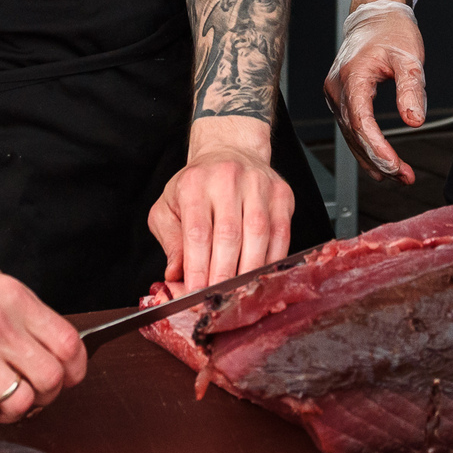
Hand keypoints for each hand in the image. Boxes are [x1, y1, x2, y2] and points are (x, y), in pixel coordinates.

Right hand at [0, 233, 84, 432]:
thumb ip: (16, 306)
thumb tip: (41, 334)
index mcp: (12, 299)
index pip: (68, 344)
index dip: (73, 369)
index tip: (66, 377)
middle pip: (50, 379)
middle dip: (45, 394)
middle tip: (28, 393)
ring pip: (18, 403)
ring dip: (11, 410)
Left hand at [149, 116, 294, 291]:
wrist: (230, 151)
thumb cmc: (197, 185)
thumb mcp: (169, 206)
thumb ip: (170, 241)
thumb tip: (175, 275)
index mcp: (195, 183)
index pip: (197, 231)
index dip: (198, 266)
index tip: (195, 292)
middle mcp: (228, 179)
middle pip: (230, 235)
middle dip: (223, 274)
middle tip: (217, 301)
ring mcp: (259, 185)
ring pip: (259, 235)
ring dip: (249, 270)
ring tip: (239, 293)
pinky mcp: (282, 194)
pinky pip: (282, 233)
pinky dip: (272, 260)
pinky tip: (262, 276)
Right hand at [322, 0, 425, 183]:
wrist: (375, 16)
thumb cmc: (392, 33)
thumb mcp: (410, 57)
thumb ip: (412, 89)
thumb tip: (414, 121)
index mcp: (353, 76)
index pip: (360, 121)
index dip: (377, 148)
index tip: (396, 165)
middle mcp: (337, 88)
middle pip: (354, 134)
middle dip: (379, 159)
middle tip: (404, 176)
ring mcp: (335, 94)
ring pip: (350, 135)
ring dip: (373, 158)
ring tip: (400, 176)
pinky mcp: (340, 98)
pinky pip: (350, 128)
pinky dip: (365, 147)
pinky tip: (380, 165)